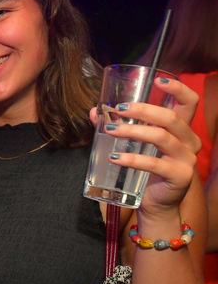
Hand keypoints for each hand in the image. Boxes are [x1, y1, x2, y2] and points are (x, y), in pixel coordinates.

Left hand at [90, 76, 199, 218]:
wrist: (156, 203)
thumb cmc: (146, 170)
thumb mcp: (135, 144)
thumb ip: (118, 126)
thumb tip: (95, 111)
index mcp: (182, 129)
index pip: (189, 102)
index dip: (177, 88)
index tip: (157, 80)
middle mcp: (189, 141)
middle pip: (170, 118)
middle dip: (142, 109)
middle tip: (118, 109)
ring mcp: (187, 159)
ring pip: (161, 137)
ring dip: (132, 131)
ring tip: (110, 129)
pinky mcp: (180, 176)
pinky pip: (154, 164)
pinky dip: (132, 158)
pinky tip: (114, 157)